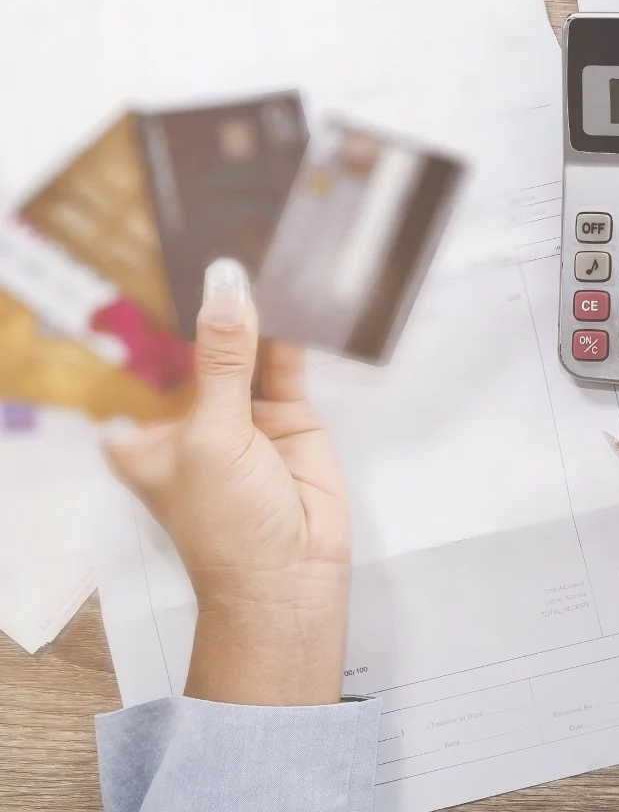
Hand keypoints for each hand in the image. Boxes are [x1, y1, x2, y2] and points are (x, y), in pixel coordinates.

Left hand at [104, 258, 349, 706]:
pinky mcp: (286, 412)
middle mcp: (185, 414)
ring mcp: (238, 411)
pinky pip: (284, 361)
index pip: (131, 359)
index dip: (138, 310)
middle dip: (196, 302)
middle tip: (202, 238)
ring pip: (240, 347)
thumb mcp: (214, 435)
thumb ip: (225, 359)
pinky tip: (289, 290)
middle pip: (189, 346)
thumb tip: (227, 287)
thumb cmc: (226, 523)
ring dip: (246, 310)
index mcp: (138, 427)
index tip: (142, 253)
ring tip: (251, 250)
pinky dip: (289, 330)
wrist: (292, 573)